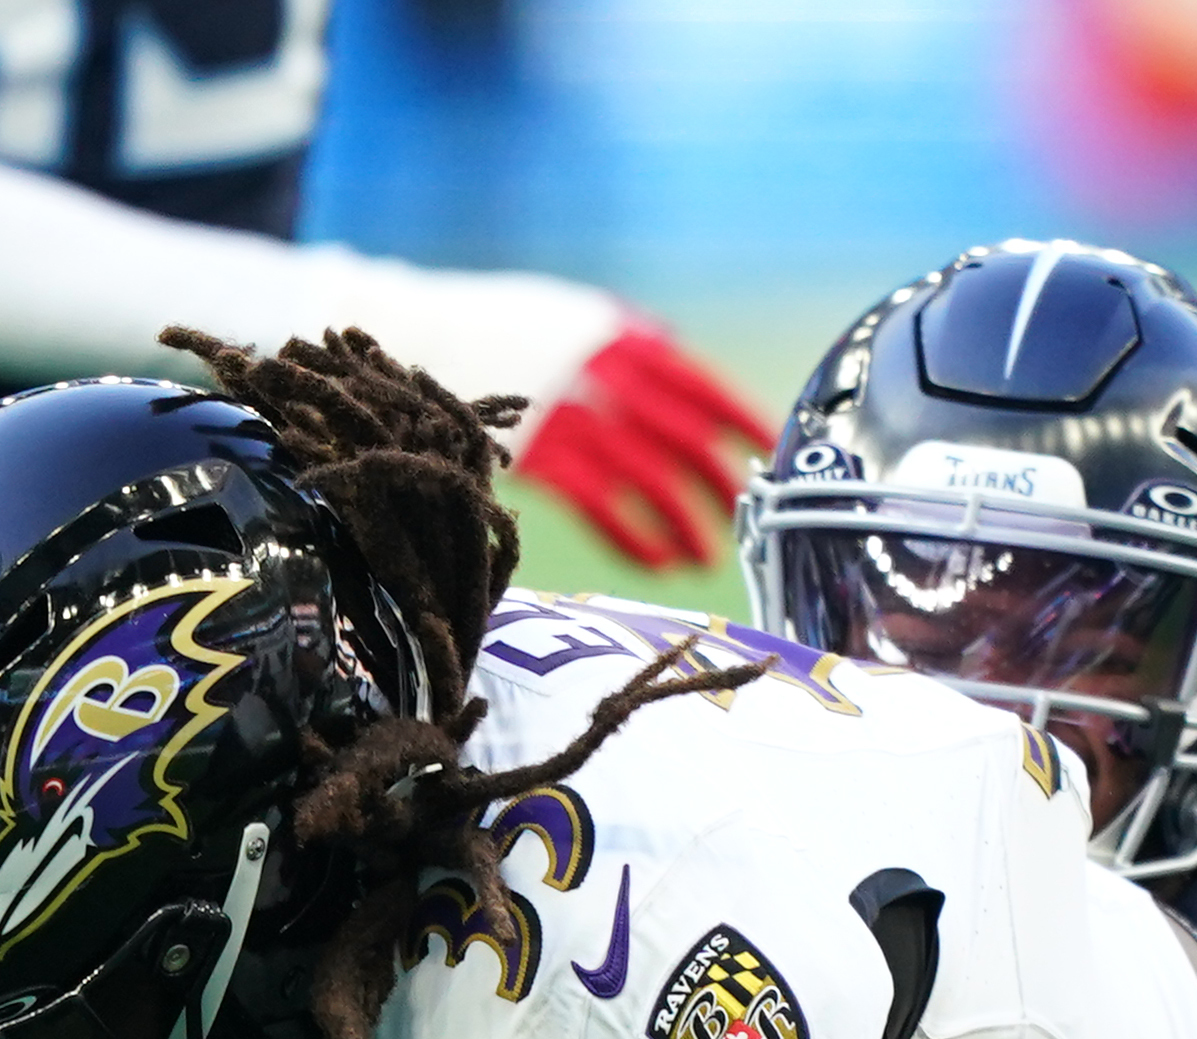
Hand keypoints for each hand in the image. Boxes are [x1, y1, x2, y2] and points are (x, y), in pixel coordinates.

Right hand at [514, 324, 769, 569]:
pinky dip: (634, 541)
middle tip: (742, 516)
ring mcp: (573, 420)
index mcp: (620, 341)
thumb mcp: (573, 315)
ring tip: (705, 557)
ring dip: (686, 524)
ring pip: (652, 481)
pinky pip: (604, 511)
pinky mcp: (542, 459)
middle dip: (720, 483)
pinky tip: (656, 565)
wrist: (423, 340)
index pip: (700, 384)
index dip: (742, 420)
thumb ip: (626, 337)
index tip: (773, 449)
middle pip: (684, 439)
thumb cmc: (502, 330)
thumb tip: (677, 358)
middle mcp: (604, 380)